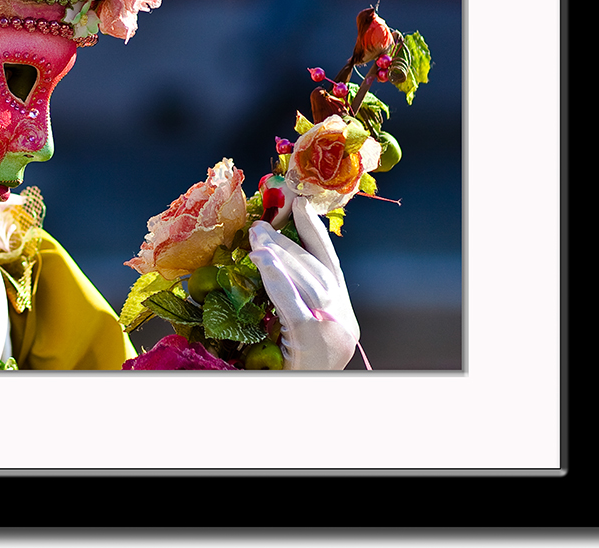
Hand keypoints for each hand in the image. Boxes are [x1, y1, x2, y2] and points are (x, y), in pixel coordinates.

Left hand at [248, 197, 359, 369]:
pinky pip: (293, 302)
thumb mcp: (301, 331)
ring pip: (304, 280)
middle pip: (313, 268)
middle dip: (284, 243)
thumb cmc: (296, 368)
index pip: (329, 261)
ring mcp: (332, 328)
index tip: (300, 202)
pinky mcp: (314, 338)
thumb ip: (295, 301)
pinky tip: (261, 262)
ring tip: (256, 238)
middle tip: (258, 227)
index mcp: (342, 311)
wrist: (305, 396)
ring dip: (278, 255)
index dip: (313, 230)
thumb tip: (268, 262)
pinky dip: (277, 279)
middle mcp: (342, 316)